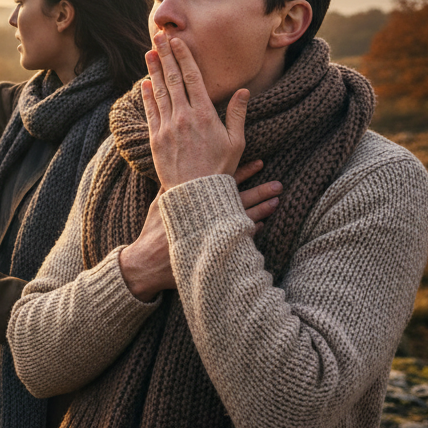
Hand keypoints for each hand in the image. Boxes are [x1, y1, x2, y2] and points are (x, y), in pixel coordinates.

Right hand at [118, 160, 281, 300]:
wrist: (148, 264)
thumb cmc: (154, 233)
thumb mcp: (161, 205)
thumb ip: (173, 186)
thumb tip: (180, 166)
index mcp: (195, 201)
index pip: (224, 182)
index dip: (243, 172)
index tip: (260, 163)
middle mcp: (207, 217)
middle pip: (239, 200)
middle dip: (261, 192)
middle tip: (279, 185)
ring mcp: (213, 235)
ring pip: (243, 219)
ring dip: (262, 211)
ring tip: (277, 202)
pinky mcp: (216, 251)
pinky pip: (240, 240)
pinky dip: (251, 232)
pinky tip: (262, 225)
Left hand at [142, 36, 247, 187]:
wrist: (196, 194)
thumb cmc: (220, 169)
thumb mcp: (236, 142)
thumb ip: (237, 114)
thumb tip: (243, 91)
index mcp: (204, 114)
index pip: (192, 78)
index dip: (183, 57)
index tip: (177, 41)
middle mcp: (184, 117)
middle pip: (172, 79)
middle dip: (166, 55)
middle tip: (159, 36)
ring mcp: (167, 127)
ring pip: (159, 92)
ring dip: (154, 70)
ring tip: (150, 52)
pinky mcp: (156, 139)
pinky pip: (150, 112)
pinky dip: (147, 95)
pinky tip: (145, 83)